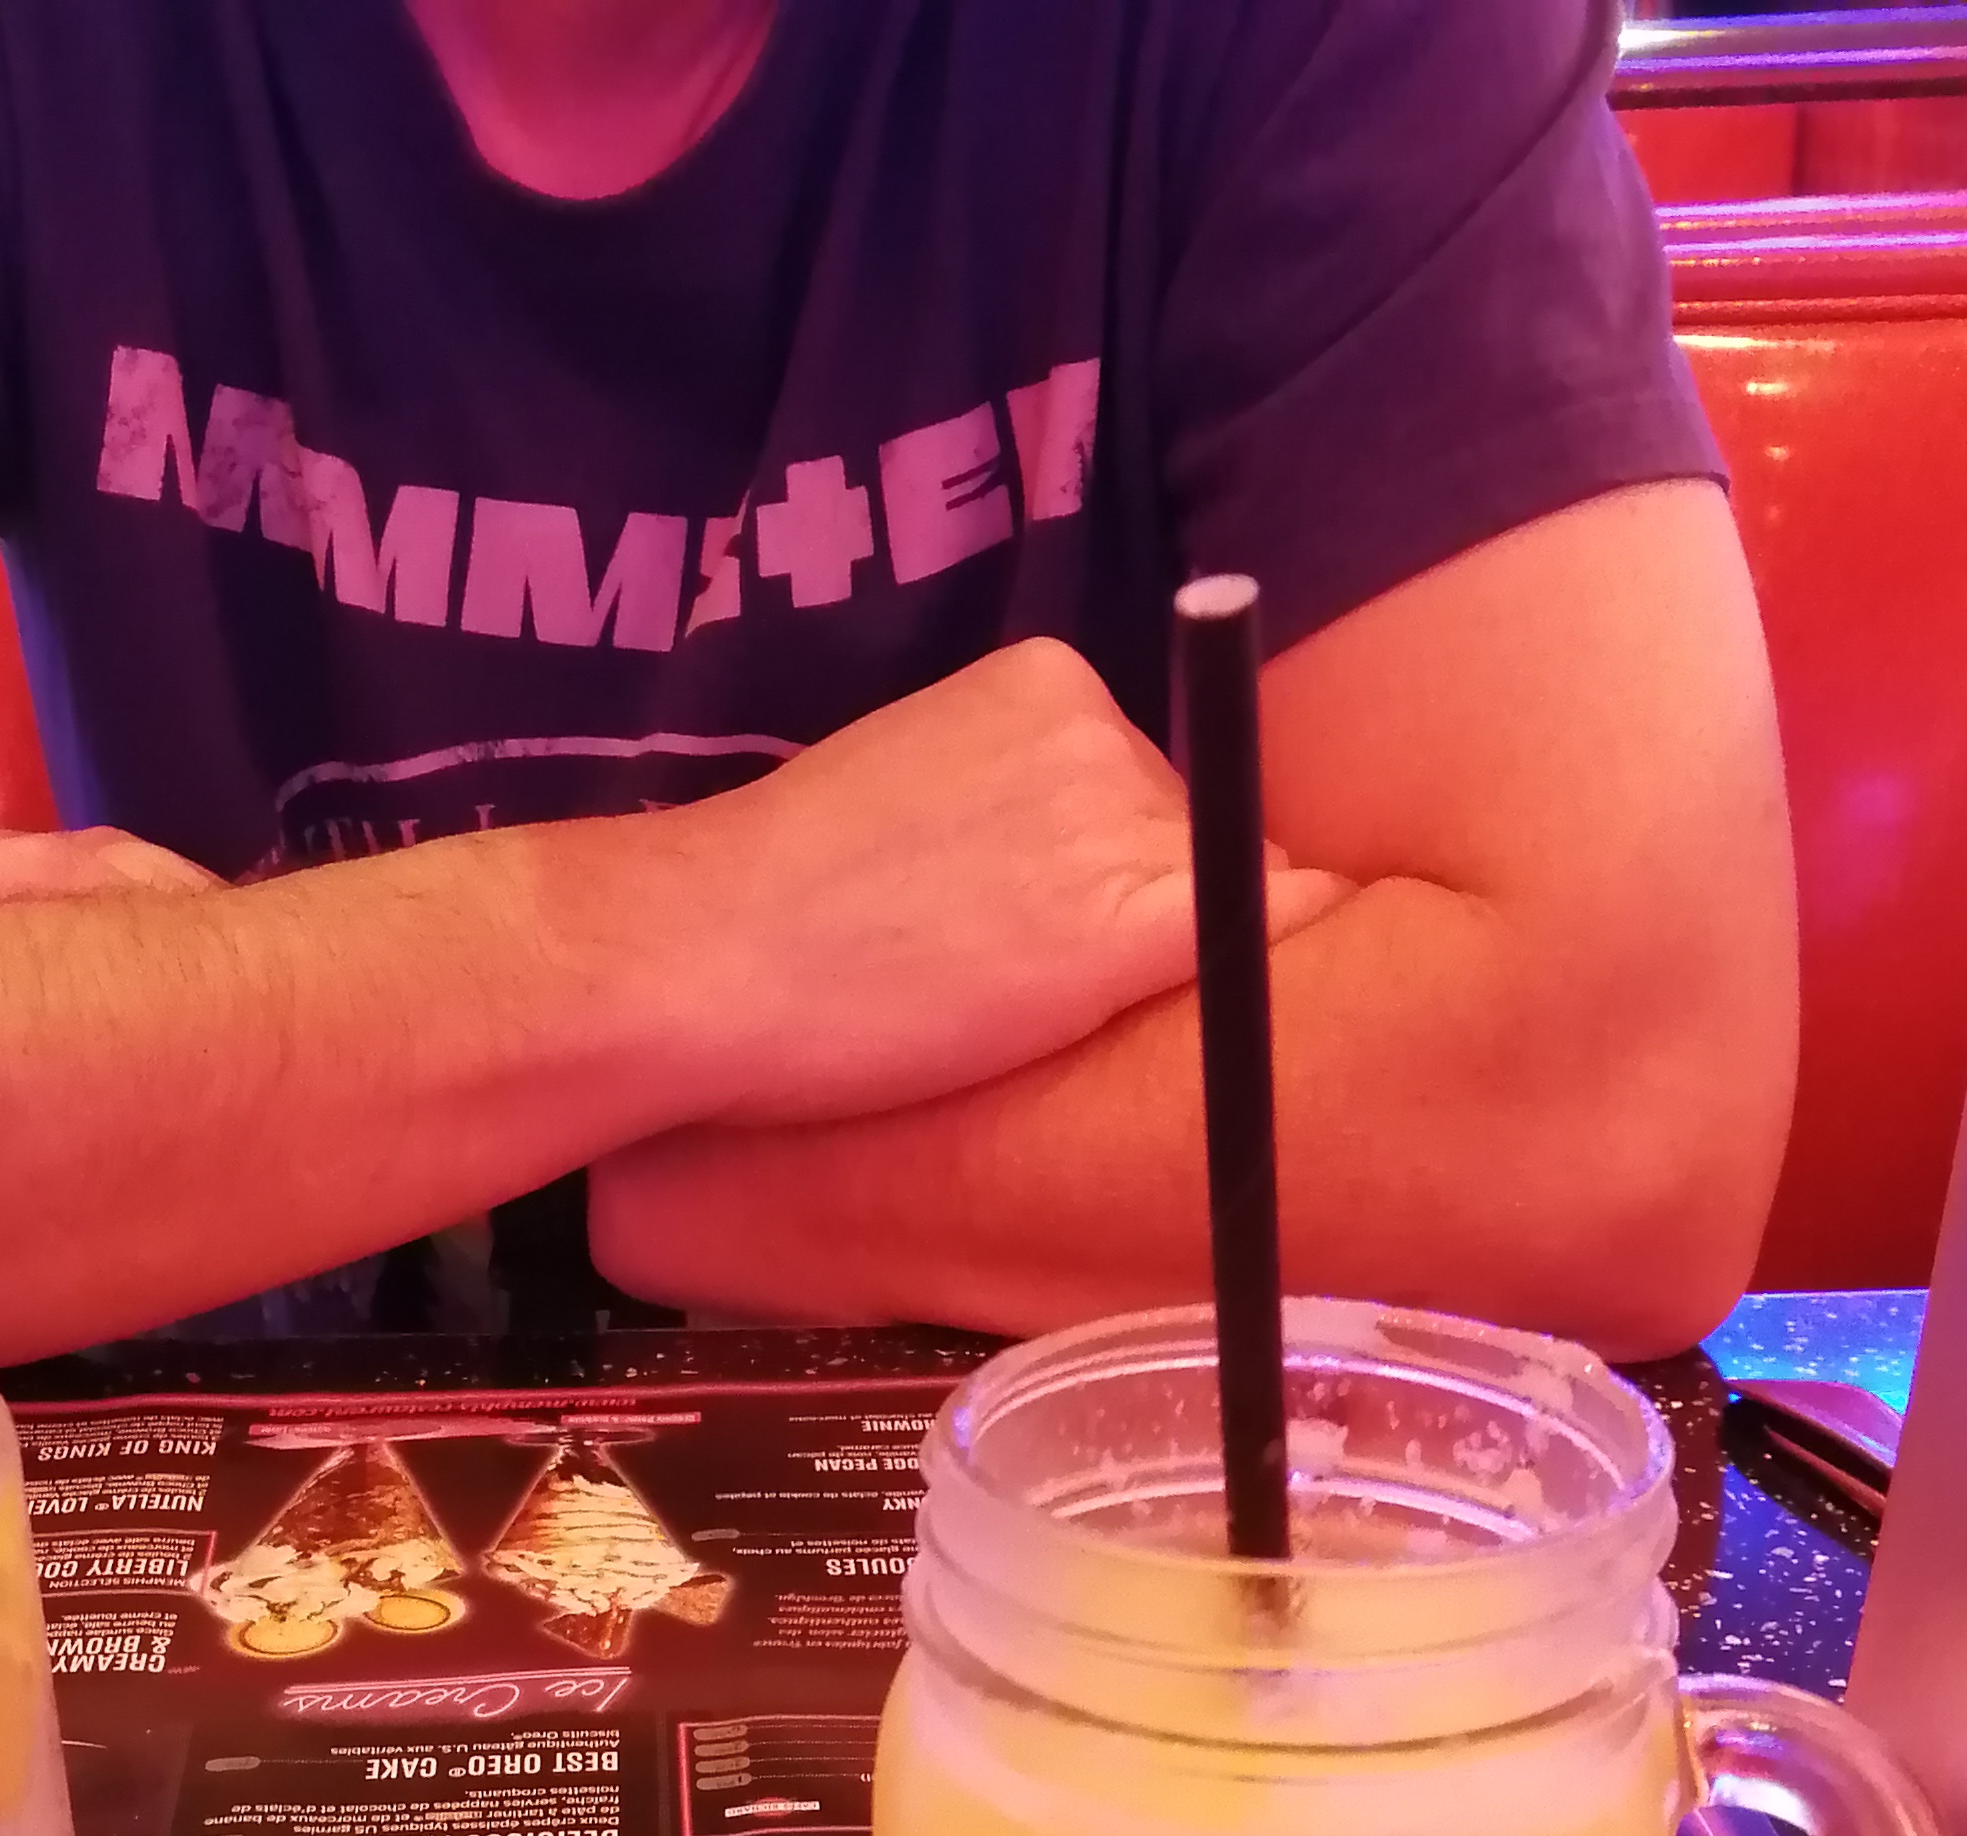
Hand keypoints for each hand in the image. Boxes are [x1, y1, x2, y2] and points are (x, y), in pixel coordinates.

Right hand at [647, 637, 1344, 1127]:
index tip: (1043, 938)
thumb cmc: (768, 916)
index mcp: (1043, 682)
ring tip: (1026, 1020)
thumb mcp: (903, 806)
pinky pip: (1266, 934)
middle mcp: (1102, 727)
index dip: (1115, 875)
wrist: (699, 959)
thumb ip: (1002, 816)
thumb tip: (1062, 885)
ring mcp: (1121, 819)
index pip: (1150, 782)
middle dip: (1146, 914)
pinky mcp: (1132, 922)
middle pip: (1196, 836)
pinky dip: (1259, 974)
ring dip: (1164, 969)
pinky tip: (1195, 1021)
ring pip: (1224, 901)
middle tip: (1023, 990)